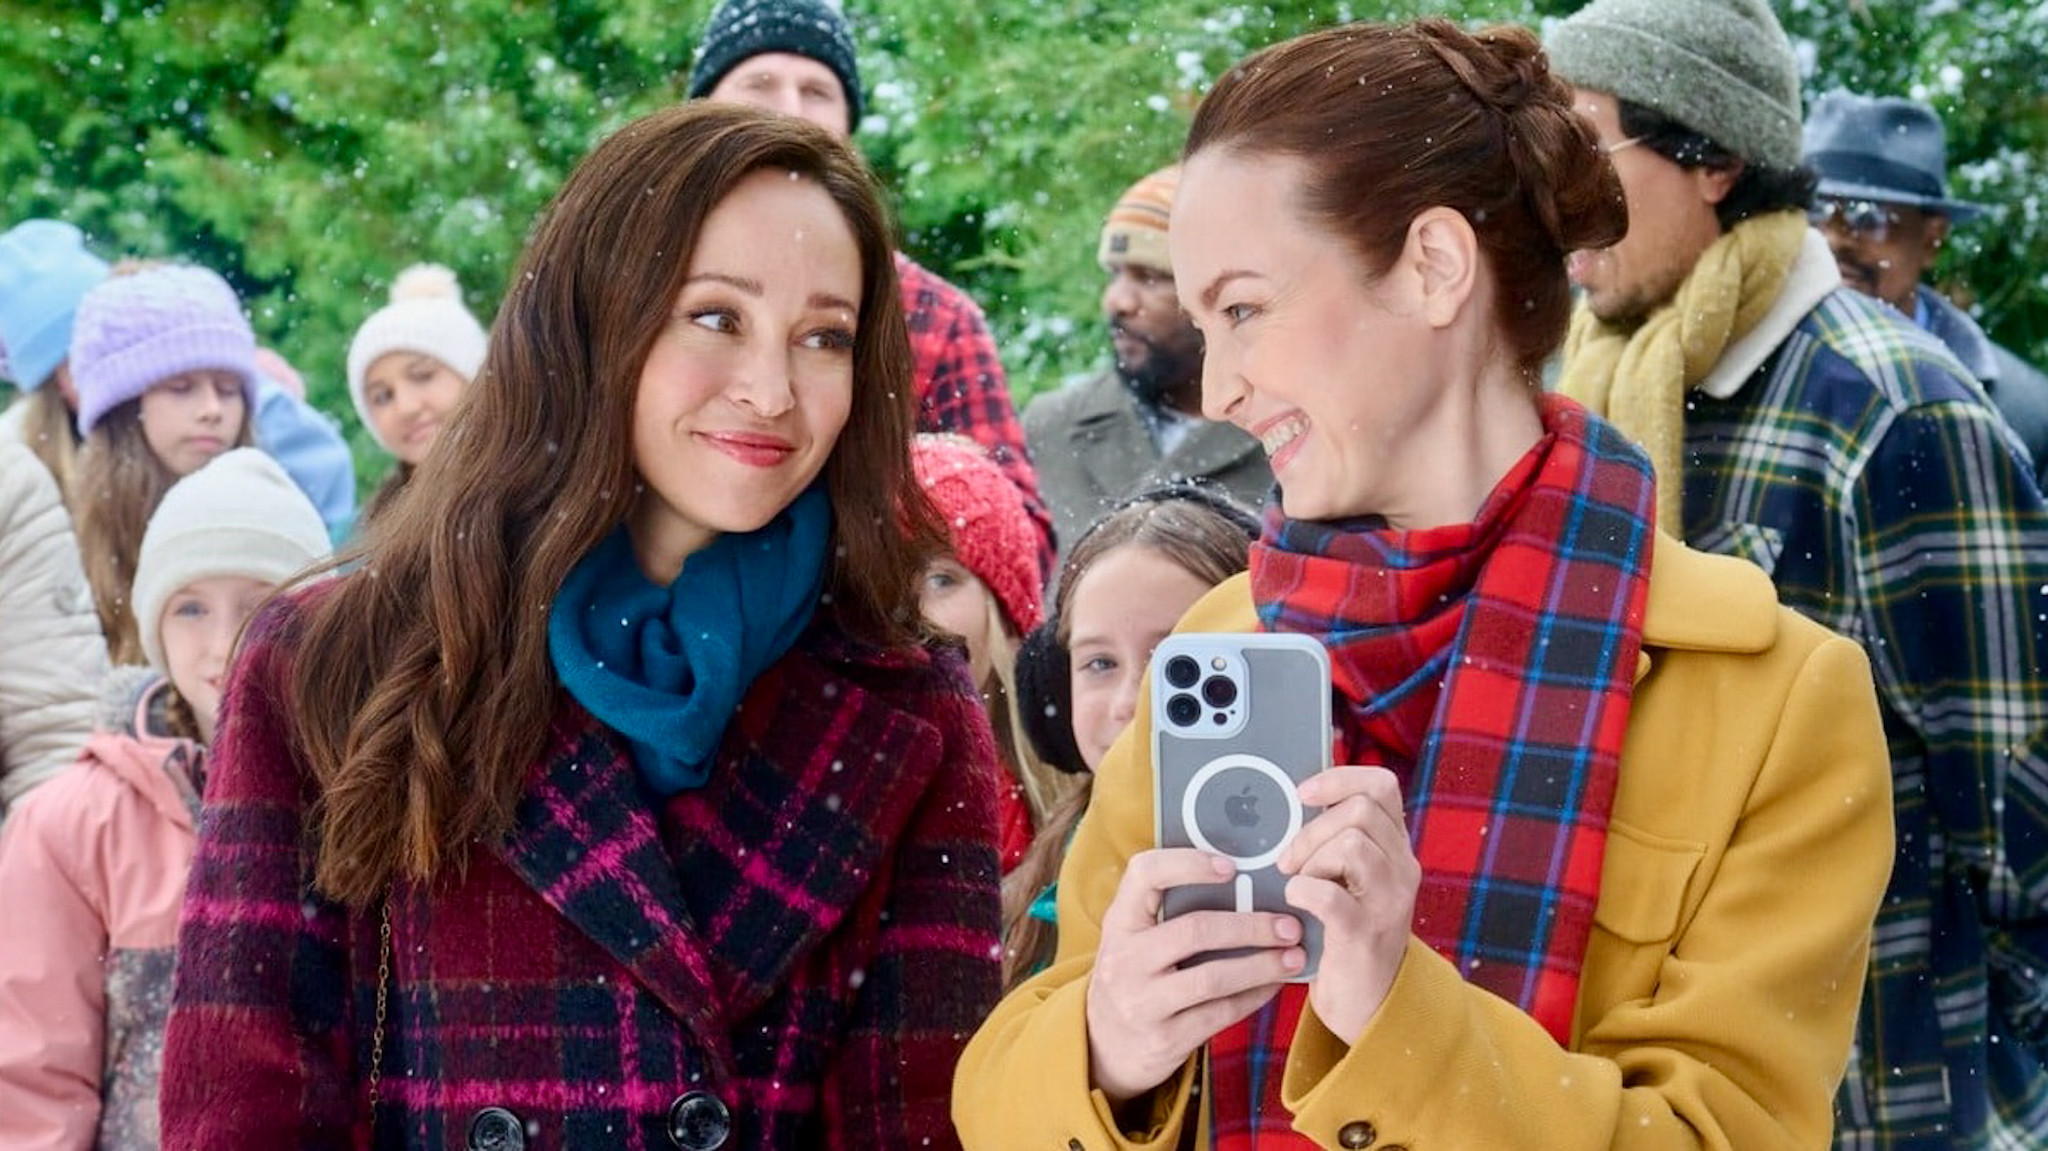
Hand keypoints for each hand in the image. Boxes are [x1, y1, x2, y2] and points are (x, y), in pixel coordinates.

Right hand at [1085, 847, 1305, 1101]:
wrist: (1104, 1046)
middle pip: (1194, 930)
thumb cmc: (1135, 977)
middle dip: (1250, 925)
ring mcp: (1142, 1003)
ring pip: (1213, 977)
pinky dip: (1255, 996)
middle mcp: (1124, 960)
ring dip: (1262, 965)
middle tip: (1289, 925)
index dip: (1188, 863)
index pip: (1144, 874)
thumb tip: (1245, 882)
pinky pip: (1220, 1013)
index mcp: (1120, 922)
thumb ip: (1171, 912)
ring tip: (1294, 957)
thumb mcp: (1136, 940)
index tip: (1231, 866)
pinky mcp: (1165, 1039)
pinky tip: (1275, 984)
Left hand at [1278, 766, 1418, 1044]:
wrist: (1366, 1000)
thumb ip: (1332, 840)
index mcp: (1394, 846)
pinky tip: (1295, 903)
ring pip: (1350, 844)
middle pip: (1360, 811)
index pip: (1381, 785)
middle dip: (1312, 830)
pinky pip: (1329, 894)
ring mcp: (1389, 901)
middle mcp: (1402, 868)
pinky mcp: (1366, 933)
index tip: (1302, 793)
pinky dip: (1303, 891)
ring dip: (1310, 860)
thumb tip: (1285, 803)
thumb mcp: (1348, 877)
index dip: (1339, 778)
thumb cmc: (1343, 931)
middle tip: (1290, 860)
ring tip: (1298, 883)